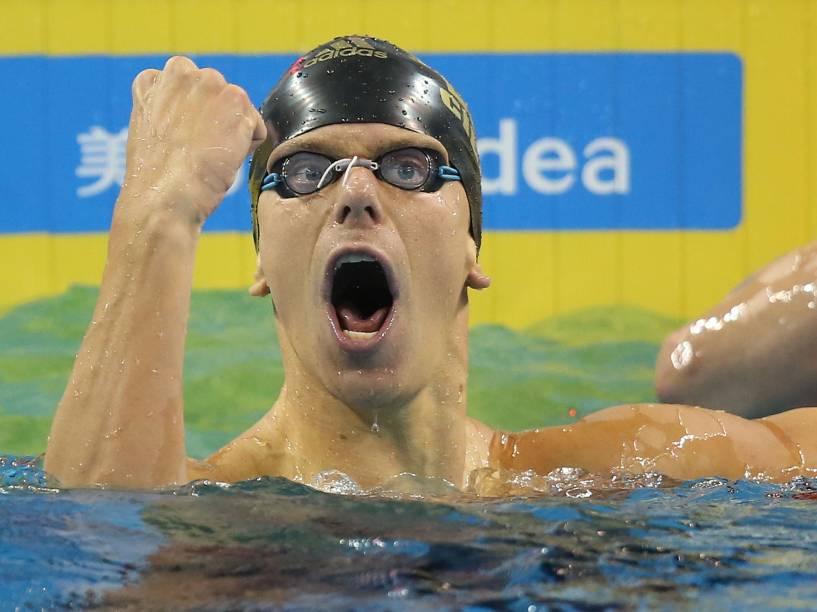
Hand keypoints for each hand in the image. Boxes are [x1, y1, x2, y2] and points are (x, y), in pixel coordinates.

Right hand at [123, 56, 266, 224]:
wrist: (164, 195)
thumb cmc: (157, 176)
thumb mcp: (152, 131)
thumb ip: (172, 111)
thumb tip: (200, 118)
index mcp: (154, 79)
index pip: (189, 90)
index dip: (193, 119)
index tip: (184, 141)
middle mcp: (181, 72)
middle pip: (218, 95)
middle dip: (218, 120)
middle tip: (199, 151)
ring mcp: (210, 83)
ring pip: (239, 110)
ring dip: (234, 134)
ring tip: (210, 156)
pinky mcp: (236, 101)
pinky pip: (257, 128)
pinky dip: (248, 147)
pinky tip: (224, 160)